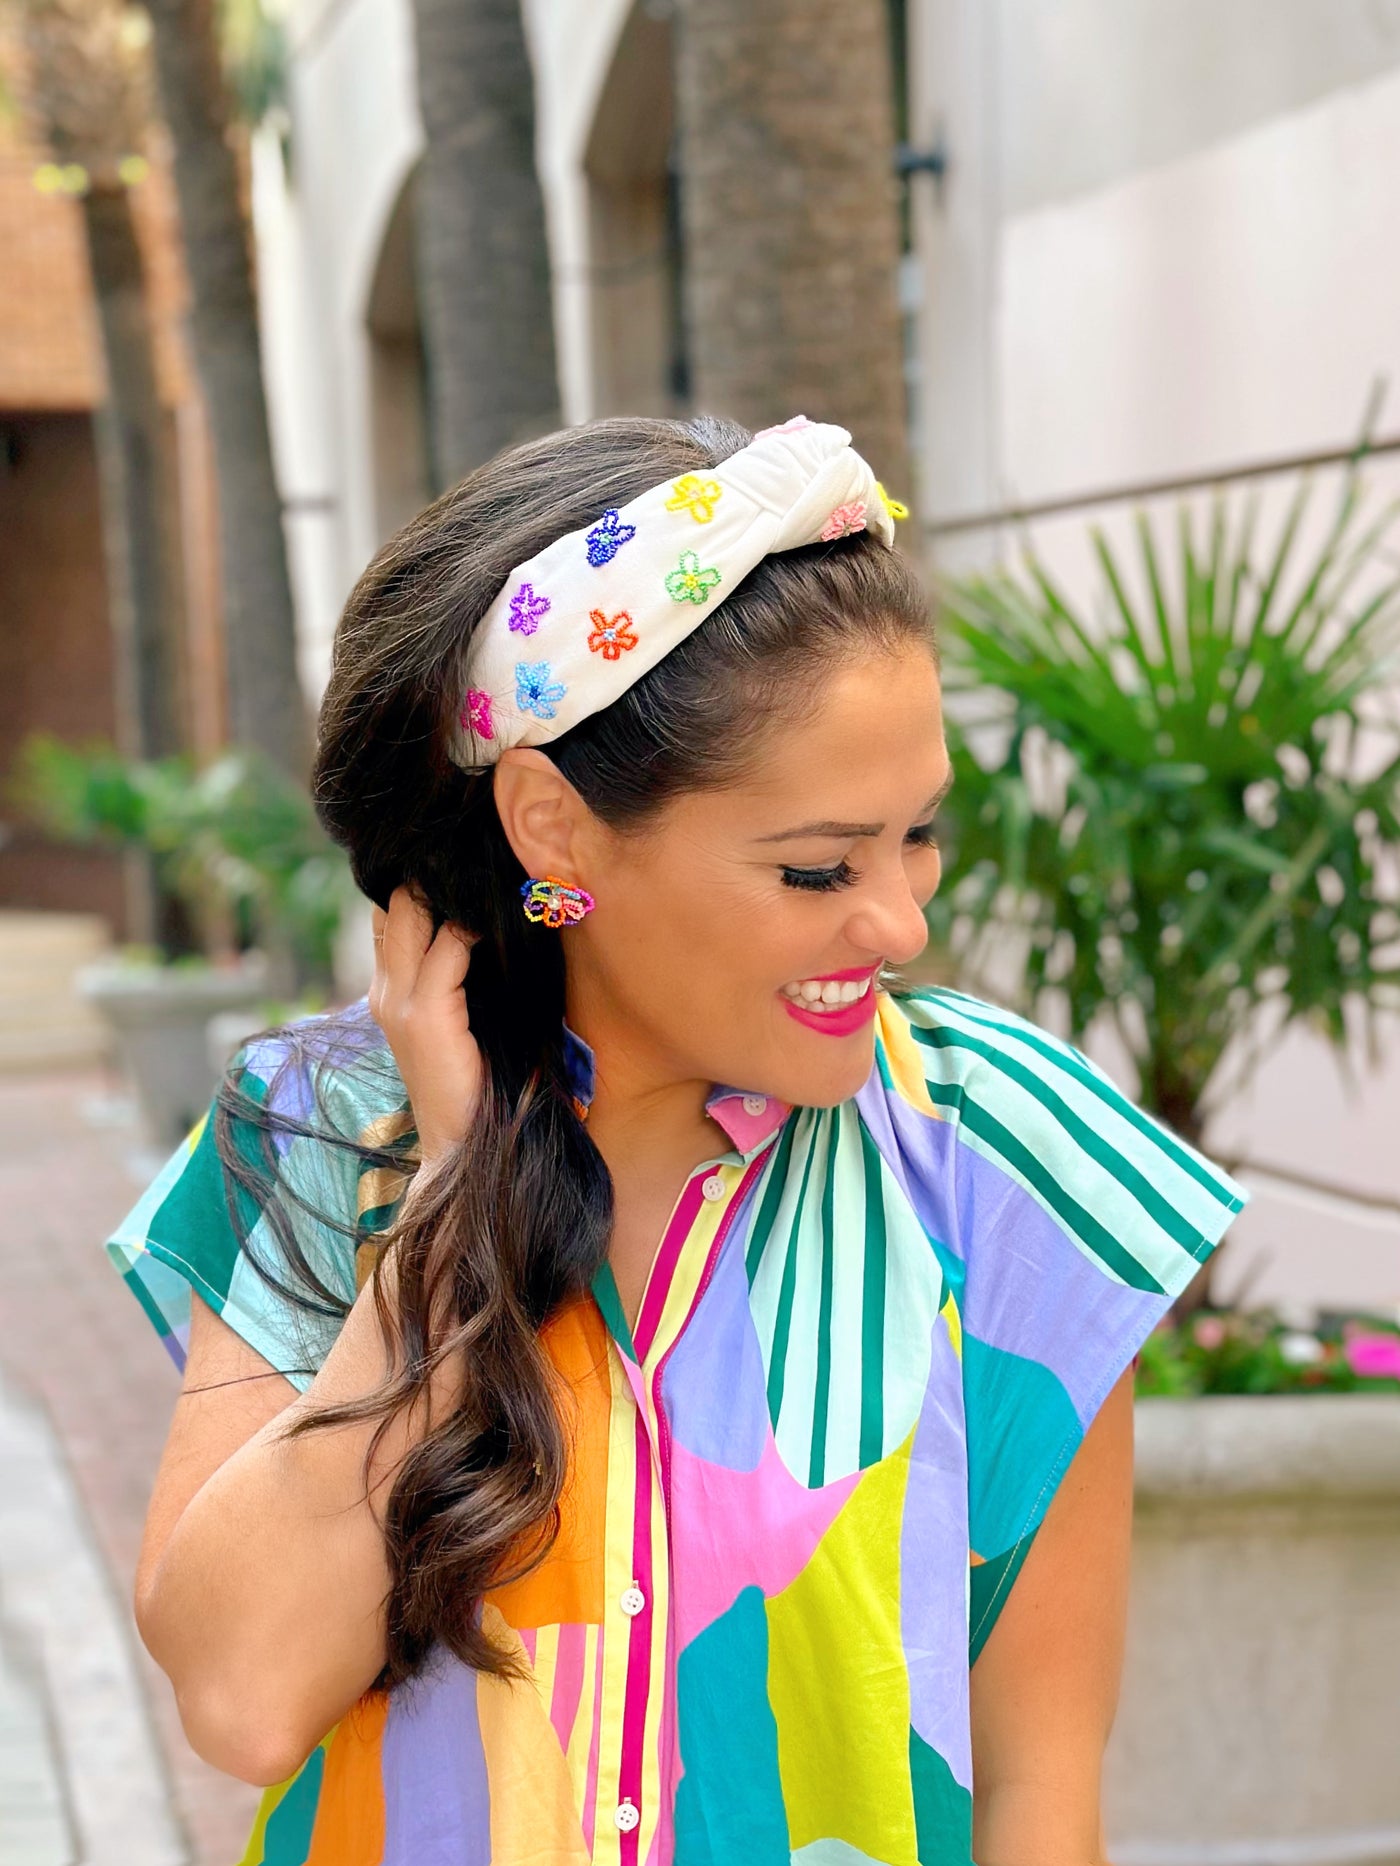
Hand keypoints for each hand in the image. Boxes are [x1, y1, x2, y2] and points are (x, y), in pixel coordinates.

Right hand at [368, 887, 481, 1168]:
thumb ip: (463, 981)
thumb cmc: (475, 1086)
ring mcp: (399, 1004)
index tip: (460, 864)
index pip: (391, 916)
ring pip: (414, 915)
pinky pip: (449, 947)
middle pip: (395, 905)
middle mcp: (385, 992)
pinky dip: (474, 927)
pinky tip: (500, 918)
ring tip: (490, 872)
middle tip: (477, 854)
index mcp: (390, 993)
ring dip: (453, 891)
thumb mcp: (463, 1023)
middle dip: (431, 875)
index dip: (419, 885)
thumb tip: (494, 931)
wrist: (460, 1149)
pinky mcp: (426, 1016)